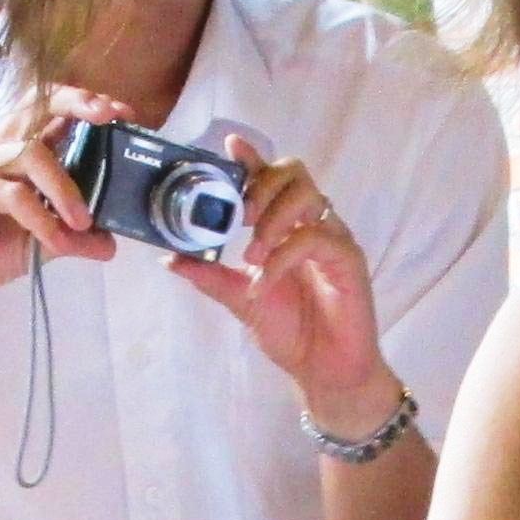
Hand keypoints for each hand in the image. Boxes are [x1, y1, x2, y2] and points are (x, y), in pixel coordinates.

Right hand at [0, 85, 121, 307]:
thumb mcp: (38, 244)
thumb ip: (72, 237)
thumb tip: (112, 243)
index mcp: (20, 149)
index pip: (56, 109)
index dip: (90, 104)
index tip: (125, 115)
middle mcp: (1, 147)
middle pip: (40, 105)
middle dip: (79, 105)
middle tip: (111, 119)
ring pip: (30, 153)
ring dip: (65, 186)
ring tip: (84, 221)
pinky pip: (11, 195)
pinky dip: (41, 220)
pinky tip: (57, 242)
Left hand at [166, 147, 392, 422]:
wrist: (323, 372)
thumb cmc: (291, 332)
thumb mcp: (240, 299)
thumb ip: (210, 275)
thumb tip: (170, 258)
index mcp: (288, 228)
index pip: (272, 180)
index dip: (253, 159)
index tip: (231, 146)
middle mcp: (313, 225)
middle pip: (294, 174)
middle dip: (261, 185)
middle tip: (240, 216)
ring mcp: (333, 240)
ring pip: (309, 196)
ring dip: (273, 218)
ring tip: (252, 253)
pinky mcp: (349, 260)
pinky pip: (316, 238)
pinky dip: (284, 255)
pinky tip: (266, 278)